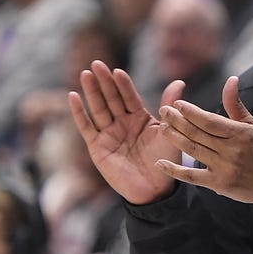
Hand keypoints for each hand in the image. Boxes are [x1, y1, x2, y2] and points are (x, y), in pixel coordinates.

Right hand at [68, 60, 183, 204]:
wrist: (154, 189)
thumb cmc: (165, 161)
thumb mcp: (169, 131)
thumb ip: (169, 106)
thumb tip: (179, 81)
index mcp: (140, 118)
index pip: (129, 97)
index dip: (123, 84)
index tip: (118, 71)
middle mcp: (122, 123)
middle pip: (111, 98)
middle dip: (104, 81)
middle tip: (97, 63)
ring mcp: (108, 134)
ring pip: (98, 109)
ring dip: (91, 91)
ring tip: (86, 74)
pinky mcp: (97, 147)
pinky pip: (86, 127)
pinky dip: (79, 112)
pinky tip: (72, 96)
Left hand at [155, 76, 252, 203]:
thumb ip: (235, 104)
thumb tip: (230, 79)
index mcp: (239, 133)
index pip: (210, 120)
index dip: (192, 112)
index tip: (177, 104)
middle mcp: (230, 150)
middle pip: (198, 133)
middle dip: (178, 121)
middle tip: (164, 111)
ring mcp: (223, 168)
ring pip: (193, 151)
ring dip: (175, 138)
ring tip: (163, 128)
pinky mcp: (218, 184)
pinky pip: (192, 177)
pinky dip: (175, 171)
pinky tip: (160, 163)